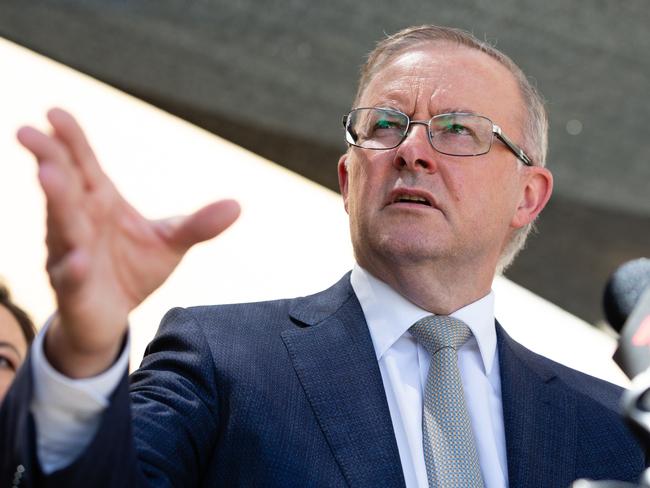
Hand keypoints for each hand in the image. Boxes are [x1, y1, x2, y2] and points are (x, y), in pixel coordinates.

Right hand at [17, 108, 239, 377]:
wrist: (114, 316)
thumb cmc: (134, 268)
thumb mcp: (170, 242)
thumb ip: (198, 224)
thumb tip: (238, 205)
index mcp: (99, 201)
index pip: (82, 164)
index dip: (70, 140)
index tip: (55, 112)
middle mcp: (79, 222)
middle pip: (63, 186)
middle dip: (49, 159)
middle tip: (31, 132)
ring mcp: (70, 254)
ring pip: (61, 225)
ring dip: (56, 201)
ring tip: (48, 175)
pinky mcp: (73, 290)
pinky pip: (71, 277)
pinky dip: (73, 268)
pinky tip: (77, 259)